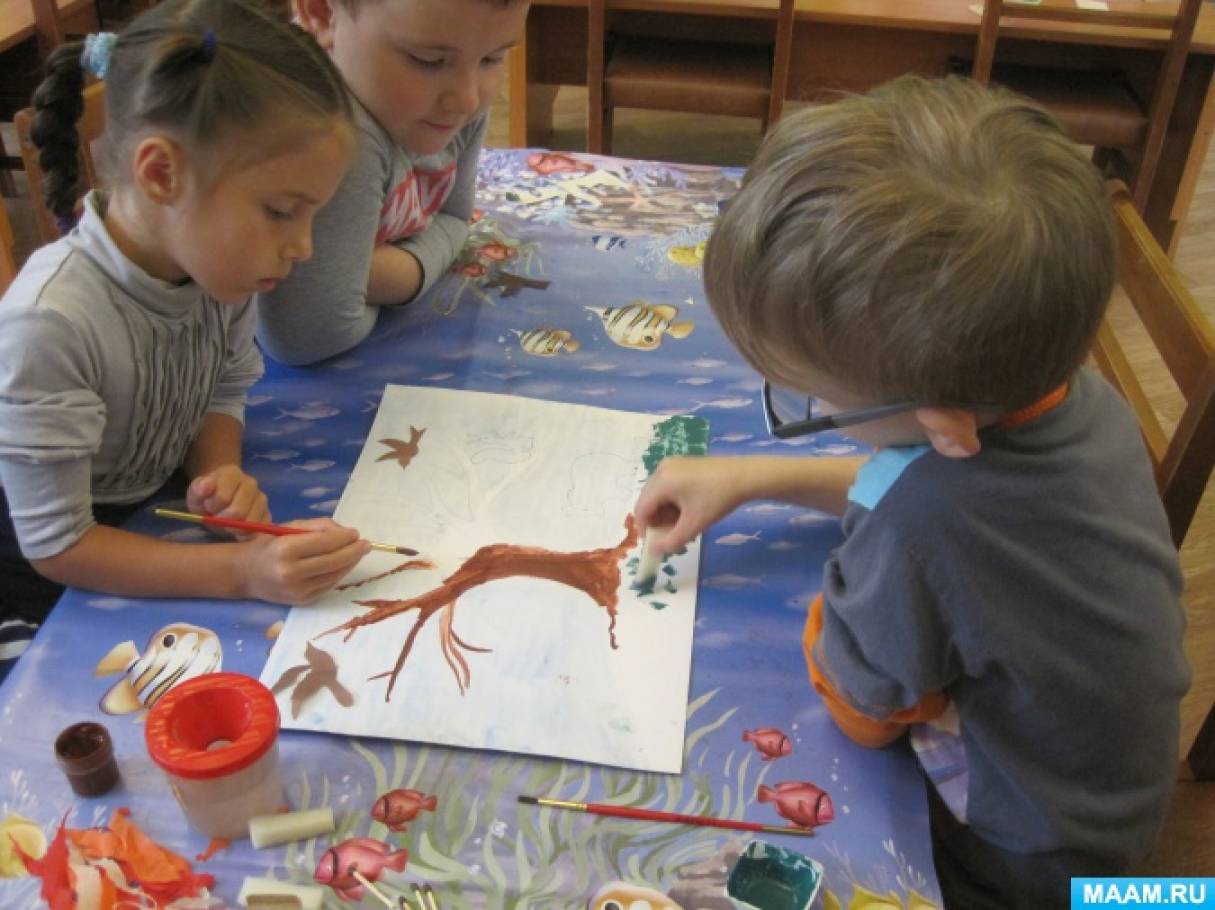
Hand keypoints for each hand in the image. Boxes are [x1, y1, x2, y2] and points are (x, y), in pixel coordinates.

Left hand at [187, 464, 269, 529]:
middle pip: (238, 512)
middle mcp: (251, 483)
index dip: (212, 506)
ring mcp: (262, 499)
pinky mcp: (268, 514)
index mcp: (232, 473)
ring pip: (250, 522)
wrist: (217, 502)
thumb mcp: (195, 494)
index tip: (208, 507)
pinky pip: (259, 529)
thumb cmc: (206, 498)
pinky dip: (246, 534)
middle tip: (217, 517)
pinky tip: (237, 530)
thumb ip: (198, 489)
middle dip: (223, 520)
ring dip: (235, 528)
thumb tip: (207, 484)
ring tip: (227, 523)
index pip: (222, 497)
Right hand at [239, 518, 370, 603]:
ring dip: (350, 563)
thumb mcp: (288, 528)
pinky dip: (339, 574)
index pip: (324, 543)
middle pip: (333, 561)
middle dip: (353, 551)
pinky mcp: (302, 601)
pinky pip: (328, 586)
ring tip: (359, 552)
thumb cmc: (268, 545)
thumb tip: (346, 533)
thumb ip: (318, 527)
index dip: (344, 538)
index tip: (355, 533)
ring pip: (334, 575)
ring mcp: (297, 591)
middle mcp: (291, 573)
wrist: (245, 574)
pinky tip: (345, 565)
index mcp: (285, 550)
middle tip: (366, 544)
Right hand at [633, 456, 750, 554]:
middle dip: (657, 521)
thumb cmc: (717, 500)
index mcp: (661, 481)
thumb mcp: (694, 525)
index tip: (657, 544)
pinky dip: (673, 501)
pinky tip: (688, 510)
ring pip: (658, 495)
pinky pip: (668, 486)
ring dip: (666, 513)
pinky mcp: (682, 464)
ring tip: (684, 524)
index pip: (641, 509)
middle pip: (648, 501)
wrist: (745, 476)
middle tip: (673, 535)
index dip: (645, 530)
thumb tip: (653, 550)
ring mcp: (672, 464)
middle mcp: (662, 469)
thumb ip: (671, 541)